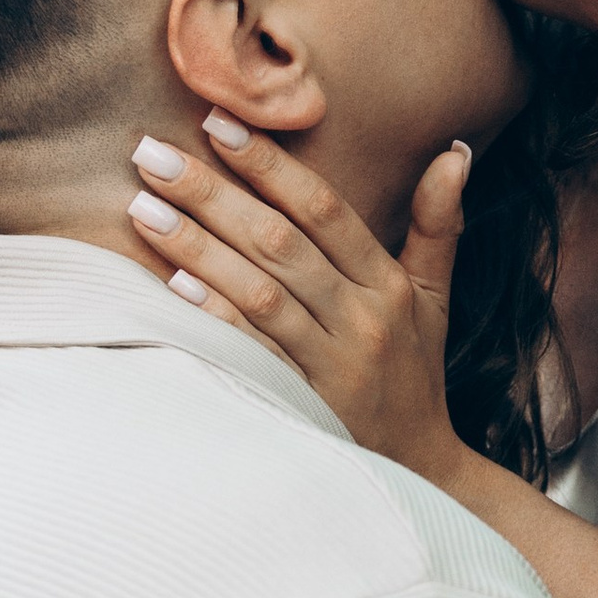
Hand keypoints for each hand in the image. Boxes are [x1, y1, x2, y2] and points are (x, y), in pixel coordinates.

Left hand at [127, 121, 470, 483]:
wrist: (421, 473)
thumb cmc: (415, 374)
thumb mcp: (433, 298)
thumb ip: (438, 225)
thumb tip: (454, 152)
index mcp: (387, 285)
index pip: (324, 210)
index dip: (270, 165)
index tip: (217, 123)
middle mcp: (361, 320)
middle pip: (280, 243)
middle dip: (212, 193)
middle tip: (151, 153)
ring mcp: (331, 367)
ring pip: (259, 293)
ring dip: (198, 247)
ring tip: (143, 207)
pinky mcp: (302, 406)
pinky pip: (251, 354)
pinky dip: (213, 318)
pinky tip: (171, 286)